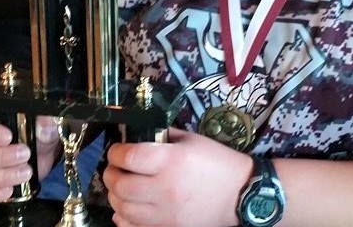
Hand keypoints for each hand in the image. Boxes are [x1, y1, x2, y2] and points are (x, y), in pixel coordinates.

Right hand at [0, 109, 60, 202]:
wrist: (40, 152)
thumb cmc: (36, 132)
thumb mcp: (45, 123)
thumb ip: (46, 122)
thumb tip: (44, 127)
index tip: (7, 137)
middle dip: (1, 157)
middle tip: (25, 155)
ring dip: (3, 176)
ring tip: (26, 172)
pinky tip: (9, 189)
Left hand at [104, 128, 252, 226]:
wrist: (241, 194)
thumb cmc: (218, 163)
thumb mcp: (193, 140)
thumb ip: (164, 136)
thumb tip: (140, 136)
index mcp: (171, 160)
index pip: (128, 156)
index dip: (116, 152)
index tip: (116, 150)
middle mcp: (165, 187)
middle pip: (120, 184)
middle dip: (110, 174)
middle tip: (114, 168)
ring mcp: (165, 213)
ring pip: (123, 208)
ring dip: (115, 195)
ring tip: (120, 187)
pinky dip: (123, 218)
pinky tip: (126, 209)